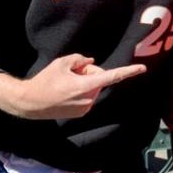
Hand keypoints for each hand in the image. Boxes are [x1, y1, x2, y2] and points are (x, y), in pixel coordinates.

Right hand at [0, 54, 145, 119]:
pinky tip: (66, 92)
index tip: (142, 69)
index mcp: (86, 86)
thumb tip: (91, 62)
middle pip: (99, 79)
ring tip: (66, 83)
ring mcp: (86, 108)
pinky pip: (88, 96)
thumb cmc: (46, 80)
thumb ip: (80, 59)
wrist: (31, 103)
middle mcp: (90, 99)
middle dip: (90, 73)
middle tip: (72, 71)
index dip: (128, 71)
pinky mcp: (82, 113)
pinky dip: (81, 91)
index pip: (112, 76)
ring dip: (85, 82)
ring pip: (94, 88)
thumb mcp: (61, 63)